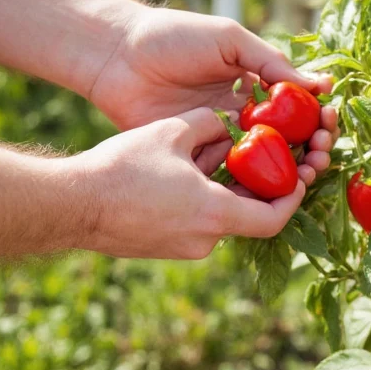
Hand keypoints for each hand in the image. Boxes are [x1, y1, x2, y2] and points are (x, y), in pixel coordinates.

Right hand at [73, 107, 308, 258]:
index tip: (299, 178)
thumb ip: (210, 123)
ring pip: (219, 213)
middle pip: (248, 214)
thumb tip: (229, 122)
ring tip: (213, 151)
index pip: (274, 218)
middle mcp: (205, 240)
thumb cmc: (123, 168)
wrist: (71, 204)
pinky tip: (186, 168)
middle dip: (256, 185)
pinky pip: (196, 220)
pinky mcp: (164, 247)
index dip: (292, 198)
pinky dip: (202, 196)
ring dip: (224, 186)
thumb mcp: (172, 132)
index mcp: (216, 215)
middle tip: (265, 159)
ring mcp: (184, 248)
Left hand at [88, 6, 338, 181]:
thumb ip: (271, 61)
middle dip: (313, 148)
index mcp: (255, 84)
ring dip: (292, 169)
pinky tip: (272, 184)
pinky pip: (230, 173)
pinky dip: (254, 181)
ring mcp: (222, 137)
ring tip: (307, 173)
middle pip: (290, 139)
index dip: (318, 117)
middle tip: (320, 154)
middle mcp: (244, 113)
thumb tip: (318, 85)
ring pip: (266, 161)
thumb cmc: (173, 37)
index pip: (298, 106)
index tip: (328, 122)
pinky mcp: (198, 155)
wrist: (117, 56)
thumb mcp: (229, 39)